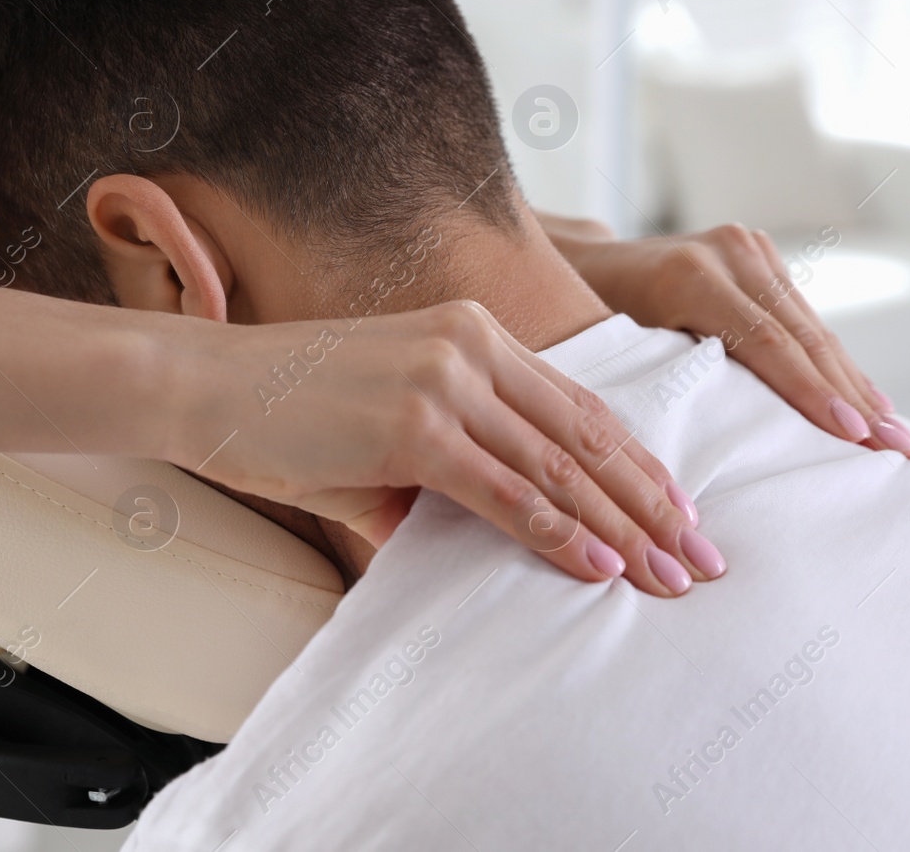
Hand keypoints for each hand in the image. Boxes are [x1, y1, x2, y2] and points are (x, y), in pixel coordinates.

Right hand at [167, 301, 718, 595]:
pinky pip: (506, 492)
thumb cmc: (289, 409)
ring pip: (560, 467)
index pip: (579, 406)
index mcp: (473, 334)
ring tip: (672, 575)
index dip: (636, 464)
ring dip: (624, 528)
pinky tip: (601, 566)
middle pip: (588, 435)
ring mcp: (445, 382)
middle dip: (654, 503)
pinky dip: (559, 534)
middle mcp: (472, 346)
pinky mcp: (415, 428)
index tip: (678, 512)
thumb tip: (493, 531)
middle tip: (703, 556)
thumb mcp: (388, 423)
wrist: (206, 384)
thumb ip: (451, 467)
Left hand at [538, 212, 909, 456]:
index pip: (767, 342)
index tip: (854, 434)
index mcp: (690, 274)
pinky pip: (806, 320)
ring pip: (814, 329)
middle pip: (804, 336)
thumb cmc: (589, 321)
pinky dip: (835, 365)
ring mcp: (750, 248)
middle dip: (854, 397)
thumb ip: (662, 380)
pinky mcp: (762, 256)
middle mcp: (728, 251)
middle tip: (895, 449)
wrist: (586, 262)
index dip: (813, 392)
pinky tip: (869, 404)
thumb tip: (706, 449)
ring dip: (857, 385)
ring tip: (897, 436)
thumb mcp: (617, 348)